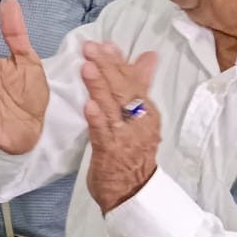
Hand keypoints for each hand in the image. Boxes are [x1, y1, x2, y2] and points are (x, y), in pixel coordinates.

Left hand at [81, 41, 160, 212]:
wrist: (132, 192)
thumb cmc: (132, 151)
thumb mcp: (139, 116)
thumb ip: (139, 85)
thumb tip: (148, 56)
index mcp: (146, 110)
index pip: (133, 80)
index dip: (118, 61)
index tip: (105, 44)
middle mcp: (139, 121)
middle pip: (123, 90)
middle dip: (107, 67)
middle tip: (91, 48)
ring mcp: (125, 137)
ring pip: (112, 108)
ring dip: (100, 87)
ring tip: (88, 67)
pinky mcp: (110, 152)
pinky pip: (103, 133)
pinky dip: (96, 119)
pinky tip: (88, 105)